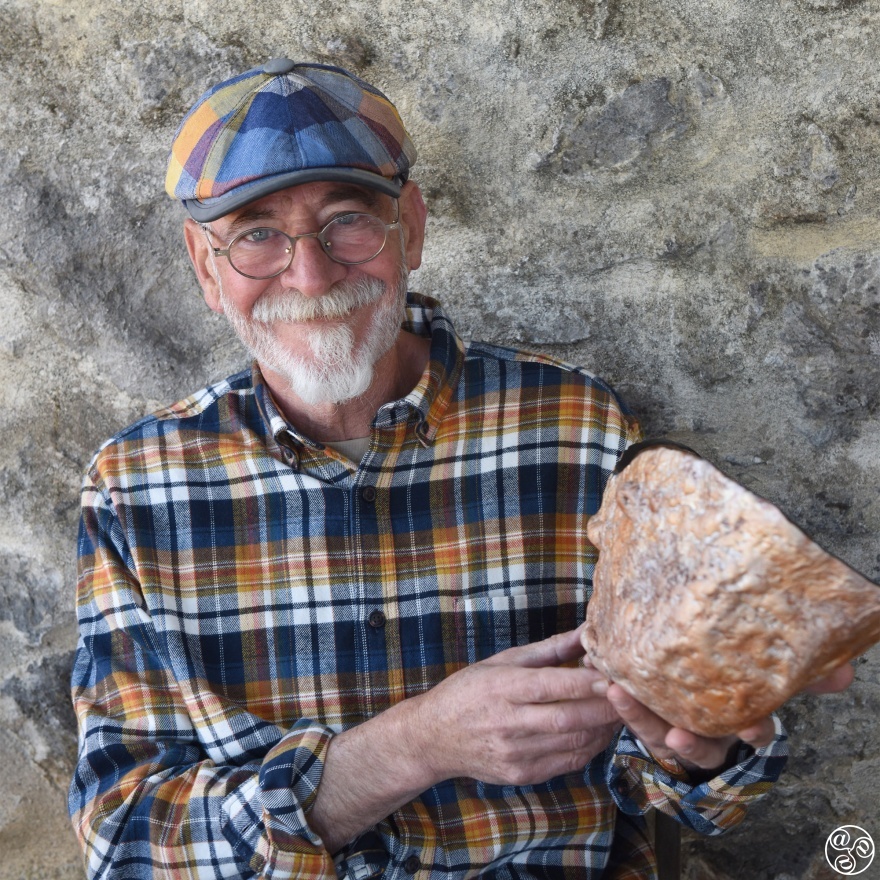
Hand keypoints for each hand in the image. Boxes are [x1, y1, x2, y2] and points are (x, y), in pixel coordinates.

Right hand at [411, 628, 621, 786]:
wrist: (433, 736)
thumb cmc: (469, 690)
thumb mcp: (503, 660)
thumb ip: (550, 649)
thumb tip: (588, 631)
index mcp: (502, 688)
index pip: (554, 686)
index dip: (589, 684)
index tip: (617, 676)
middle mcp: (508, 722)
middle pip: (568, 719)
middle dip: (606, 709)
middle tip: (633, 697)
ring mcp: (514, 753)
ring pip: (572, 743)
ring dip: (602, 729)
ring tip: (621, 713)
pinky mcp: (520, 774)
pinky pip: (566, 762)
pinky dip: (588, 747)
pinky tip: (598, 732)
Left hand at [601, 661, 855, 776]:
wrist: (696, 700)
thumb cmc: (732, 688)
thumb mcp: (766, 681)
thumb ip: (805, 675)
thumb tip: (845, 671)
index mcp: (741, 723)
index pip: (754, 732)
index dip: (753, 732)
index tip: (752, 728)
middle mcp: (708, 733)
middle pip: (700, 743)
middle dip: (690, 742)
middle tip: (676, 736)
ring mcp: (674, 728)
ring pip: (656, 731)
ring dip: (637, 715)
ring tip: (619, 694)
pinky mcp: (646, 719)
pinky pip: (631, 714)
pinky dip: (620, 699)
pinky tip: (606, 679)